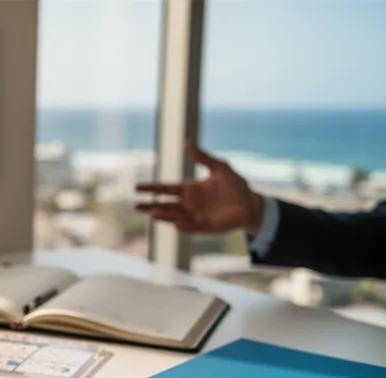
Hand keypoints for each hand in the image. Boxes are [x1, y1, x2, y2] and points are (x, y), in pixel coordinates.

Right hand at [135, 140, 264, 233]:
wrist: (250, 204)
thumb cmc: (235, 186)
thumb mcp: (220, 168)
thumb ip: (203, 158)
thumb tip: (188, 142)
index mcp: (189, 189)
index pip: (165, 189)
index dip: (151, 188)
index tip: (136, 187)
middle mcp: (189, 204)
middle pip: (164, 205)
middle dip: (149, 205)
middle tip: (135, 206)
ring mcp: (195, 216)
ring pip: (174, 216)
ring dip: (163, 216)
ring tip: (151, 213)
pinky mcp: (205, 226)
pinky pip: (191, 227)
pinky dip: (183, 226)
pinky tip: (175, 224)